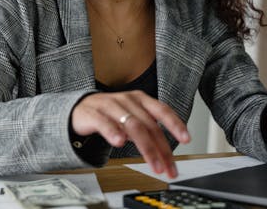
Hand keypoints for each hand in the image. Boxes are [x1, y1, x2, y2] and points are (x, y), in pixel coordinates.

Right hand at [71, 90, 189, 177]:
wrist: (79, 109)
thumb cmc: (110, 114)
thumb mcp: (133, 118)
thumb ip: (148, 130)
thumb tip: (166, 151)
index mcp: (140, 100)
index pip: (162, 110)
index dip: (175, 124)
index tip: (187, 138)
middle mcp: (128, 101)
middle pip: (149, 125)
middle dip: (161, 149)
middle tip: (167, 167)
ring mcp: (110, 106)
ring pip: (132, 126)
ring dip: (146, 147)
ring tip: (153, 163)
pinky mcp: (93, 114)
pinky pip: (105, 123)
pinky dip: (113, 133)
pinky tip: (120, 142)